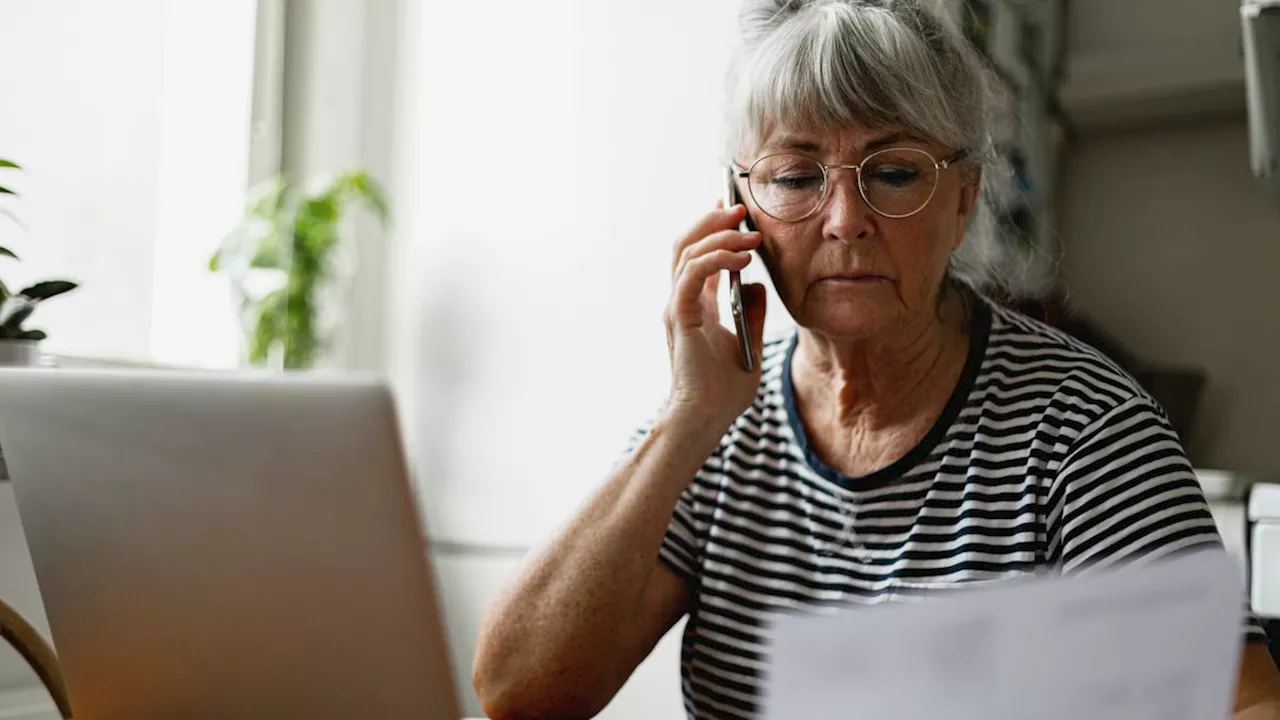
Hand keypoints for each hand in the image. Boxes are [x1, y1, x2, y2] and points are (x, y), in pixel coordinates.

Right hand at [663, 203, 766, 426]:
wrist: (707, 418)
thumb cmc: (724, 391)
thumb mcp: (749, 343)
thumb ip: (751, 313)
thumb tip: (756, 284)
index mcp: (694, 307)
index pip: (697, 256)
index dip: (713, 230)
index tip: (734, 211)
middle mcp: (681, 302)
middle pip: (686, 245)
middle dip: (712, 222)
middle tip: (740, 208)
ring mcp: (677, 308)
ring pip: (687, 253)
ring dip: (719, 236)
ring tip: (749, 232)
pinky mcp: (680, 317)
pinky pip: (691, 275)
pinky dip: (715, 259)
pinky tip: (741, 258)